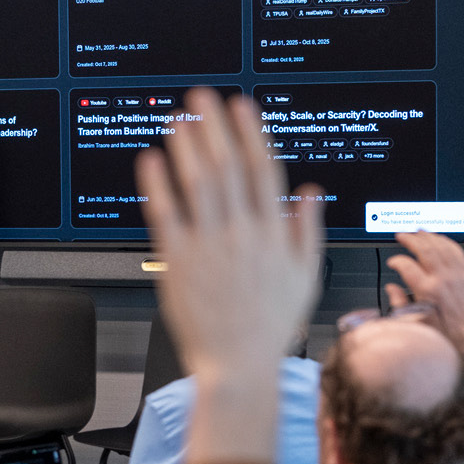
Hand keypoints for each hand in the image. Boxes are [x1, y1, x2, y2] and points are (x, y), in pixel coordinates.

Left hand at [135, 89, 325, 384]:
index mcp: (274, 234)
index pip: (263, 170)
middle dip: (214, 127)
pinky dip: (157, 184)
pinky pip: (166, 215)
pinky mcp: (178, 263)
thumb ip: (308, 230)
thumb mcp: (306, 276)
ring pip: (198, 184)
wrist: (237, 366)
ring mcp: (209, 247)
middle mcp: (243, 234)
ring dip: (187, 146)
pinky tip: (151, 159)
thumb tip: (312, 190)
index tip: (241, 106)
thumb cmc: (270, 326)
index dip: (250, 134)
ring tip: (178, 118)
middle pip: (227, 167)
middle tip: (202, 97)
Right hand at [384, 231, 463, 350]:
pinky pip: (456, 250)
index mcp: (427, 291)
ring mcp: (456, 274)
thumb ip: (400, 303)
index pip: (407, 266)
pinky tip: (439, 238)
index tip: (393, 262)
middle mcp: (442, 279)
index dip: (397, 261)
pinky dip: (446, 241)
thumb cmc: (447, 331)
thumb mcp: (417, 321)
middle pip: (424, 249)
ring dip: (428, 236)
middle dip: (410, 239)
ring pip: (440, 246)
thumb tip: (391, 288)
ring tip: (418, 231)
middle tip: (401, 235)